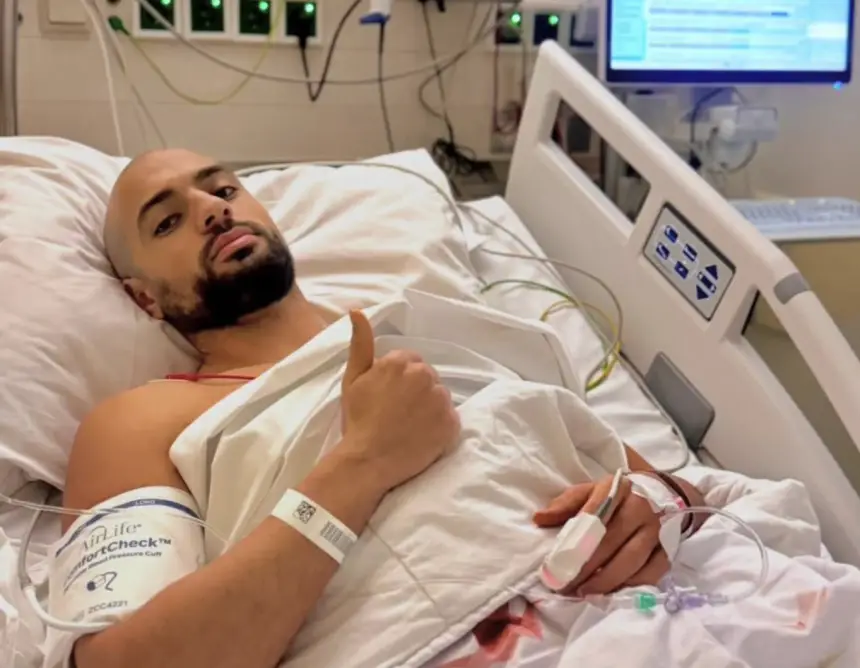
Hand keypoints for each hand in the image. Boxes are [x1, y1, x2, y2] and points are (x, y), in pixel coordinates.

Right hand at [338, 310, 460, 492]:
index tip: (389, 399)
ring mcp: (440, 400)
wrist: (367, 461)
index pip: (409, 363)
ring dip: (429, 408)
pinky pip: (450, 419)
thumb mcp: (352, 379)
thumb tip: (357, 310)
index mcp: (400, 362)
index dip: (399, 382)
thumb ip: (360, 343)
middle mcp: (424, 375)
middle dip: (416, 392)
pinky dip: (439, 427)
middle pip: (427, 378)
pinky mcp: (451, 423)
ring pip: (440, 397)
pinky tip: (421, 437)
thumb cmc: (357, 420)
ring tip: (410, 426)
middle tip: (398, 414)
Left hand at [533, 474, 668, 595]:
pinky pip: (650, 573)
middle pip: (610, 541)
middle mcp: (640, 508)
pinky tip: (611, 591)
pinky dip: (630, 584)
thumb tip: (539, 518)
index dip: (574, 539)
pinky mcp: (669, 549)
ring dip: (605, 580)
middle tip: (564, 585)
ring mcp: (657, 530)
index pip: (593, 513)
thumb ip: (567, 503)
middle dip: (585, 567)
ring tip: (583, 592)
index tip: (555, 562)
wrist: (666, 492)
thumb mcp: (593, 490)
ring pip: (630, 560)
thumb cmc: (620, 495)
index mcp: (618, 489)